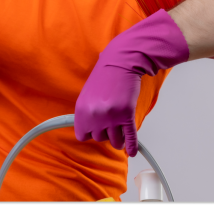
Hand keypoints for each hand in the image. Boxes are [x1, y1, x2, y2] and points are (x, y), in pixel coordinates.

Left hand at [74, 10, 188, 155]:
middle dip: (106, 132)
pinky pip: (129, 136)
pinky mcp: (126, 114)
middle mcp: (94, 115)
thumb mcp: (88, 95)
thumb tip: (90, 130)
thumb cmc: (105, 76)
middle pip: (100, 138)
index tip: (96, 130)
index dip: (91, 133)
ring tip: (121, 131)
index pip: (82, 135)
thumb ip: (87, 113)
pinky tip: (132, 150)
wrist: (121, 62)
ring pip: (115, 140)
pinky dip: (131, 145)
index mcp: (81, 110)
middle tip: (111, 122)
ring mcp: (111, 116)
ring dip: (119, 138)